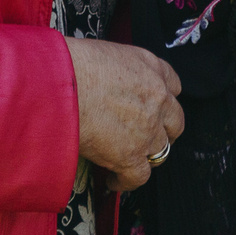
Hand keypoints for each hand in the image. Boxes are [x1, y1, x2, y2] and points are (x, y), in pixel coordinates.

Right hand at [66, 36, 182, 192]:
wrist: (61, 84)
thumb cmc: (72, 63)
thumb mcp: (107, 53)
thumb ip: (120, 71)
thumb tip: (110, 88)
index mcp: (151, 68)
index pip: (172, 85)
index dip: (163, 100)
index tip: (155, 107)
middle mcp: (157, 98)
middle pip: (174, 122)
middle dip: (163, 131)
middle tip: (148, 136)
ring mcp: (148, 129)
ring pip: (160, 151)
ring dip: (146, 155)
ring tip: (129, 160)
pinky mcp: (131, 156)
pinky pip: (138, 177)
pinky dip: (126, 181)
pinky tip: (114, 180)